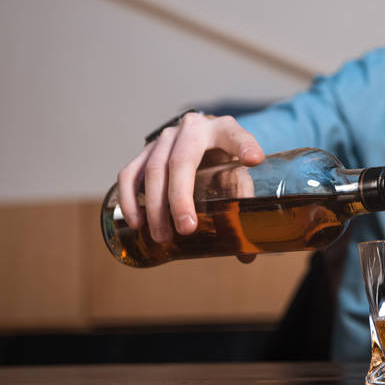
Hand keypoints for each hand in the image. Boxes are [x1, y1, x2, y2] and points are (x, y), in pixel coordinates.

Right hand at [116, 113, 264, 254]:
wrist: (201, 138)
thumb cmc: (222, 159)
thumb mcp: (237, 173)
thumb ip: (242, 205)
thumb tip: (246, 256)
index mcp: (223, 129)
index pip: (235, 136)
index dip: (245, 147)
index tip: (254, 160)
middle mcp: (192, 127)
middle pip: (181, 162)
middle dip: (180, 198)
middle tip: (186, 229)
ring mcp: (165, 137)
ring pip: (152, 169)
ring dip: (154, 206)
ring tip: (162, 236)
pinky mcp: (145, 150)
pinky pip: (130, 173)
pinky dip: (129, 198)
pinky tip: (136, 222)